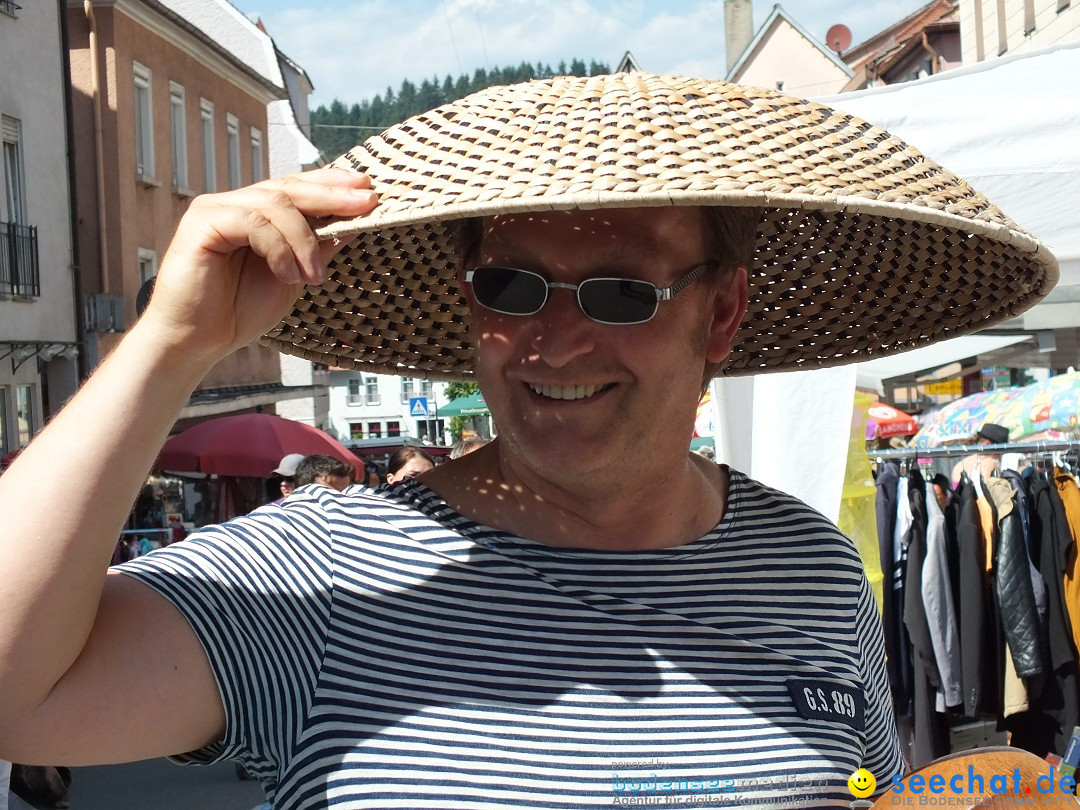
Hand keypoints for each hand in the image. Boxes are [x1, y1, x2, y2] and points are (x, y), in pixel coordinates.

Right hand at [139, 167, 377, 361]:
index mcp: (258, 214)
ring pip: (275, 203)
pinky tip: (289, 276)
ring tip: (315, 277)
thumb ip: (315, 248)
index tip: (368, 190)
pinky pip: (252, 222)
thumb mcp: (293, 276)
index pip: (298, 188)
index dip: (332, 185)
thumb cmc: (239, 310)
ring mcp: (217, 208)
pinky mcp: (202, 221)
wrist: (198, 341)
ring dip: (304, 240)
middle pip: (290, 187)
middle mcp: (236, 204)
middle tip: (366, 202)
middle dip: (332, 195)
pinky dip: (278, 249)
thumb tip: (353, 223)